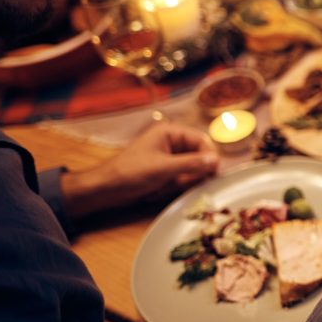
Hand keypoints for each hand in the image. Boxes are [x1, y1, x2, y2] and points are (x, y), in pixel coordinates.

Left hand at [62, 122, 219, 219]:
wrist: (105, 189)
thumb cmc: (130, 172)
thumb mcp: (163, 168)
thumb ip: (192, 164)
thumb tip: (216, 161)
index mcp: (171, 132)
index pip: (201, 140)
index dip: (209, 156)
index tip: (213, 173)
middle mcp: (172, 142)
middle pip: (198, 156)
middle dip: (191, 173)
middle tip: (180, 182)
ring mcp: (169, 157)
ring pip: (192, 170)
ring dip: (181, 181)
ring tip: (164, 186)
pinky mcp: (166, 170)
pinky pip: (182, 178)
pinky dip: (175, 186)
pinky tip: (160, 189)